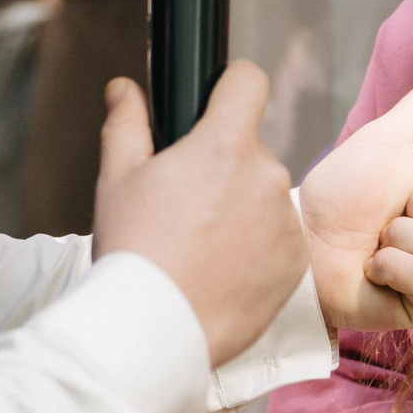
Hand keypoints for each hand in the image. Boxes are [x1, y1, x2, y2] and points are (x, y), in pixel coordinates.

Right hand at [92, 64, 304, 366]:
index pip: (248, 82)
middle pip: (249, 148)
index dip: (230, 84)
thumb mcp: (117, 179)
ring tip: (200, 246)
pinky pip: (278, 239)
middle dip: (222, 165)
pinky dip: (256, 248)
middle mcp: (266, 175)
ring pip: (264, 196)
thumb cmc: (133, 251)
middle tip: (183, 204)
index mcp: (224, 145)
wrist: (157, 330)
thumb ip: (127, 123)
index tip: (216, 101)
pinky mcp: (296, 264)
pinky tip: (221, 271)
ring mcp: (285, 222)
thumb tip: (123, 88)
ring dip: (241, 208)